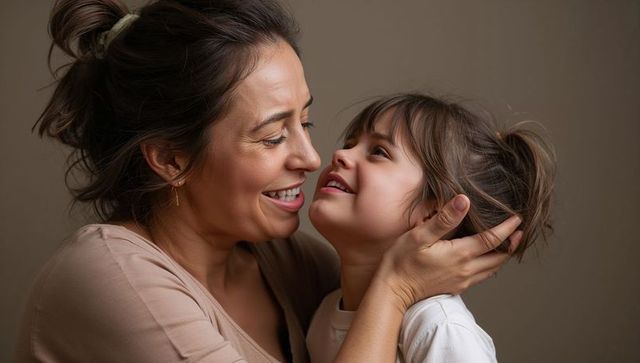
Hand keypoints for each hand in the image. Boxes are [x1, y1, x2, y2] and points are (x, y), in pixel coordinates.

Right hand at [378, 194, 522, 311]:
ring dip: (502, 256)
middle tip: (519, 230)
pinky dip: (490, 265)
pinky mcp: (455, 287)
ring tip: (507, 243)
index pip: (492, 240)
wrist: (393, 290)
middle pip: (498, 257)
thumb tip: (464, 201)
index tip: (517, 218)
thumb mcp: (420, 235)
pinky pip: (481, 276)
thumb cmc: (402, 261)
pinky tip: (485, 258)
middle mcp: (466, 270)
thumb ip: (444, 219)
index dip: (507, 228)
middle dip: (511, 244)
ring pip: (492, 269)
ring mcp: (462, 280)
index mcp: (460, 255)